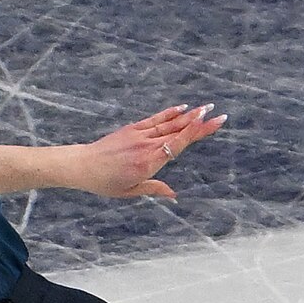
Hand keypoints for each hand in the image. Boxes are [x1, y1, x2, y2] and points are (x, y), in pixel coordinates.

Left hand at [65, 104, 224, 200]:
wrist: (83, 165)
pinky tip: (183, 108)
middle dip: (200, 123)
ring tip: (206, 108)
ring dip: (189, 115)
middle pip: (179, 132)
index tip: (212, 122)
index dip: (196, 132)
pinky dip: (169, 113)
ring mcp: (140, 135)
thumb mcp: (130, 191)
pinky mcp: (133, 129)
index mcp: (149, 163)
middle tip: (220, 115)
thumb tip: (174, 194)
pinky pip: (155, 120)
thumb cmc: (105, 182)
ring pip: (169, 124)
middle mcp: (147, 146)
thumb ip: (154, 188)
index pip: (178, 144)